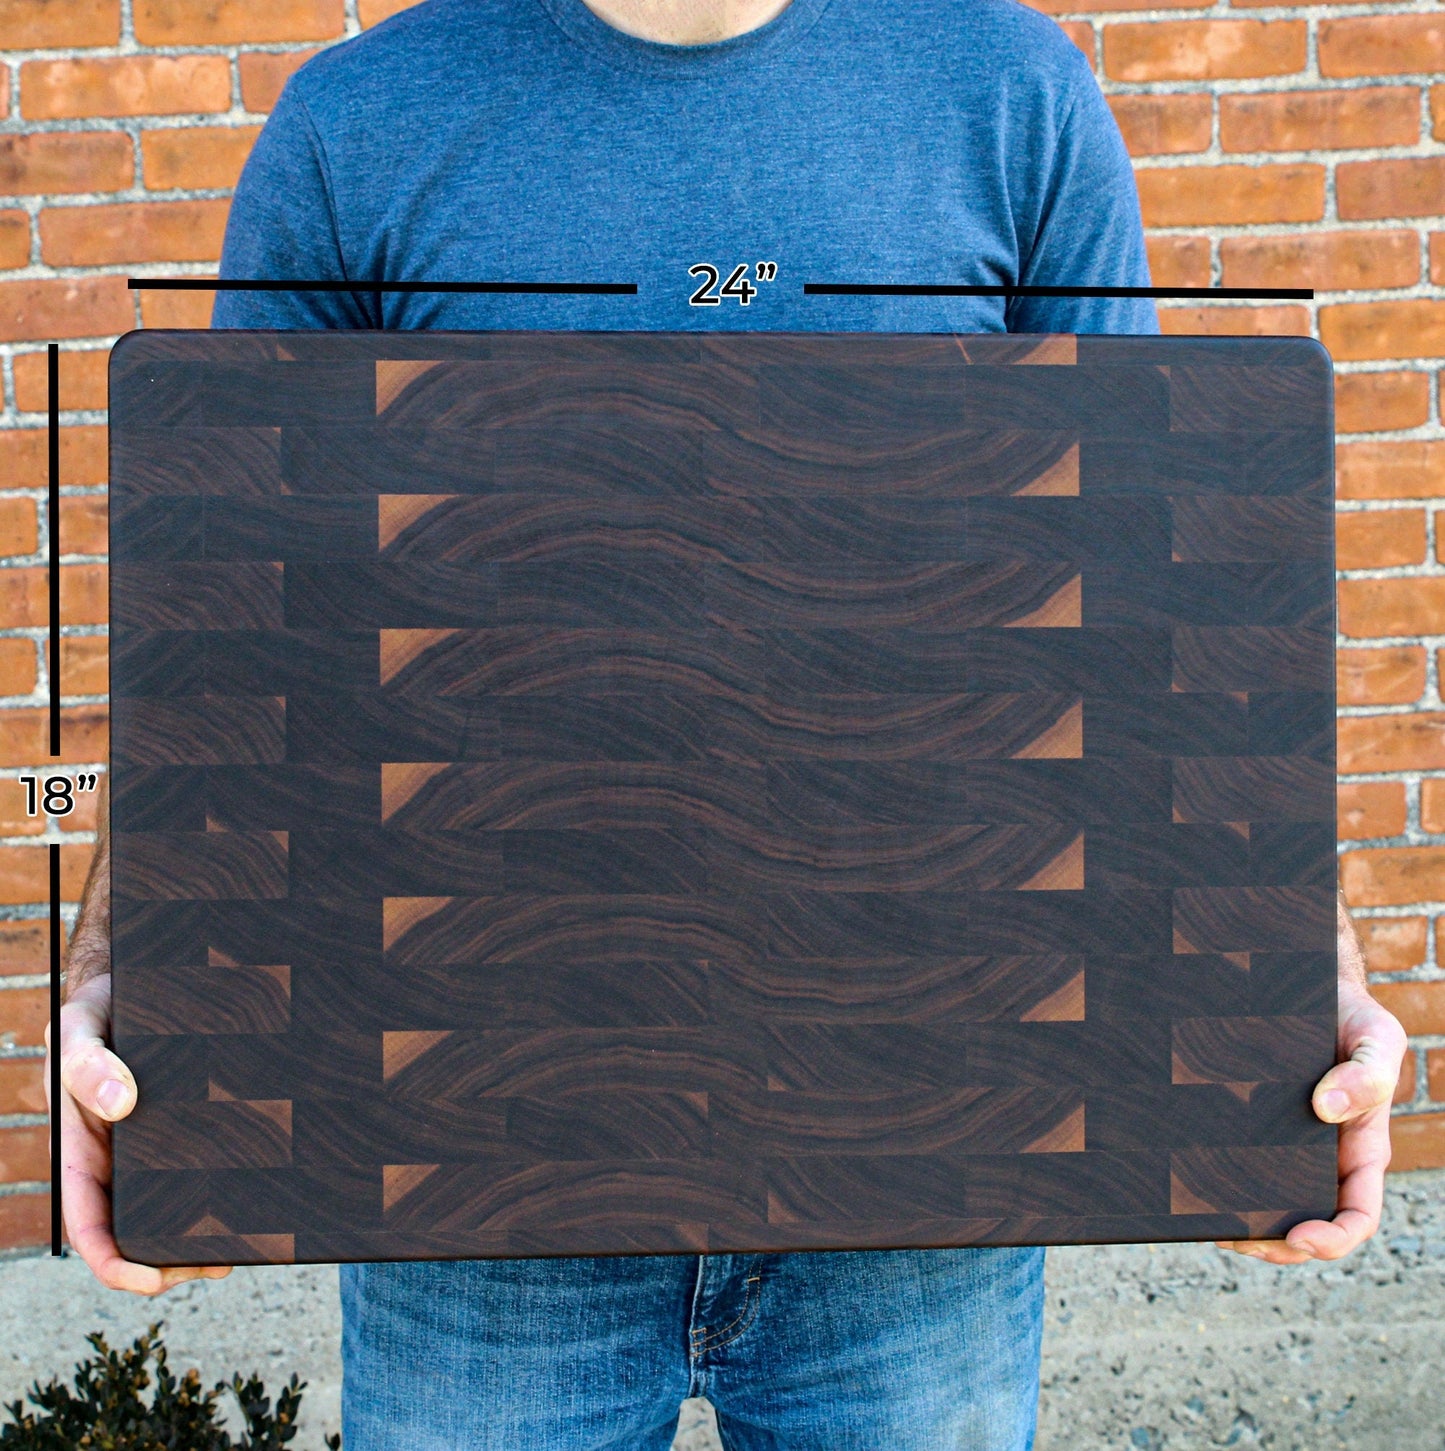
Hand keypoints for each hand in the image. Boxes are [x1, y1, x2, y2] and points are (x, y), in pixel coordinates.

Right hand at [49, 974, 230, 1293]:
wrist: (129, 981)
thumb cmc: (96, 1011)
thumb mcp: (79, 1031)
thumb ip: (88, 1064)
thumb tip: (122, 1103)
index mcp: (83, 1152)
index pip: (90, 1225)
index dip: (117, 1263)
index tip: (153, 1278)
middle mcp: (121, 1157)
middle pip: (140, 1226)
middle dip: (174, 1258)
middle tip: (220, 1261)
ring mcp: (157, 1143)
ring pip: (178, 1201)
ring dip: (205, 1230)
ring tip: (249, 1239)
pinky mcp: (193, 1122)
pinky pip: (207, 1160)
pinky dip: (228, 1183)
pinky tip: (260, 1187)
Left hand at [1216, 891, 1406, 1265]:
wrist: (1303, 986)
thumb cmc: (1347, 1015)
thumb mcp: (1375, 1038)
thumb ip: (1368, 1074)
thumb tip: (1326, 1108)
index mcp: (1359, 1150)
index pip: (1355, 1215)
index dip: (1332, 1239)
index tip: (1300, 1237)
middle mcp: (1318, 1156)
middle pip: (1301, 1224)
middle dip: (1272, 1243)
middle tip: (1234, 1237)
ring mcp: (1278, 1144)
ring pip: (1260, 1200)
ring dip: (1236, 1221)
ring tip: (1202, 1220)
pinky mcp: (1241, 1125)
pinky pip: (1226, 1161)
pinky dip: (1209, 1181)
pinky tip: (1183, 1182)